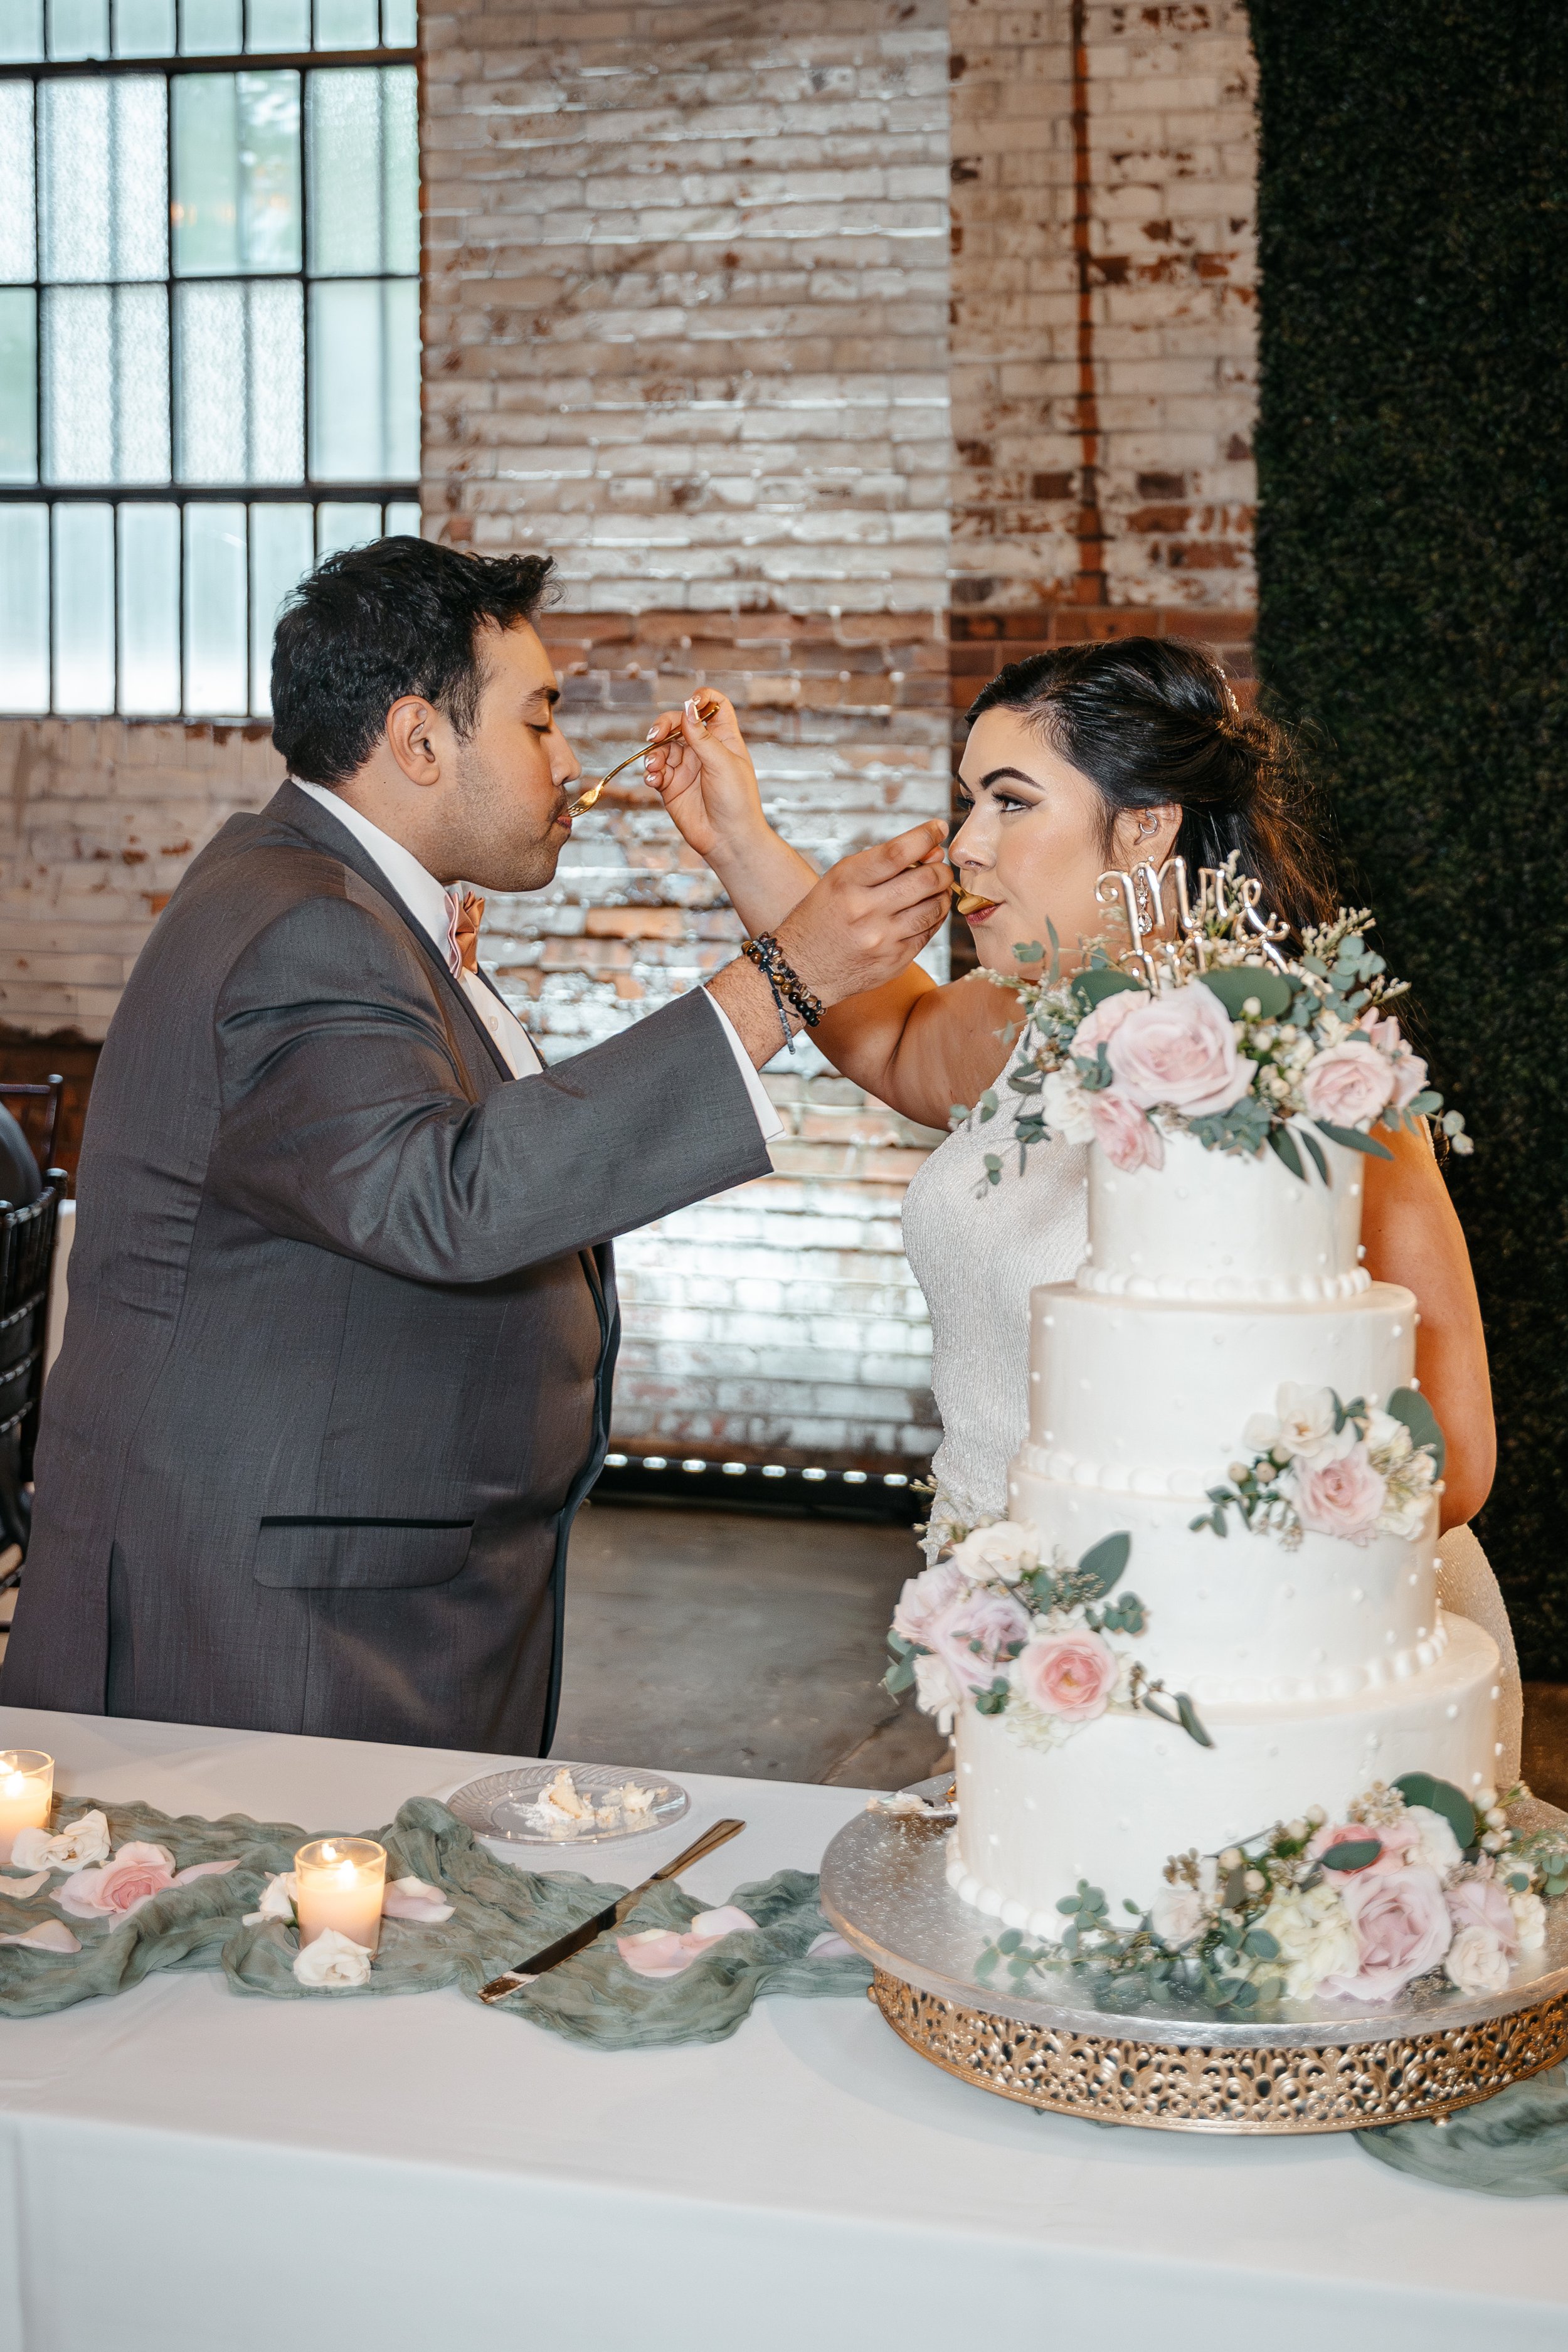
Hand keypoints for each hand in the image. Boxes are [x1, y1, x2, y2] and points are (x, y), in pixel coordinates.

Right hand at [642, 693, 767, 866]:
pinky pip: (656, 771)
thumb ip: (701, 736)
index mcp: (723, 739)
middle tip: (654, 736)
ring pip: (662, 747)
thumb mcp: (722, 763)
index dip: (701, 698)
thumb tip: (686, 706)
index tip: (689, 703)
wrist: (729, 839)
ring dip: (654, 753)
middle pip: (679, 722)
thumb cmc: (736, 801)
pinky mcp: (672, 786)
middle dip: (664, 725)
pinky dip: (651, 772)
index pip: (713, 706)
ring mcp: (686, 767)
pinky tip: (653, 780)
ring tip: (655, 767)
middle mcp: (703, 749)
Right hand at [773, 823, 951, 1008]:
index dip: (926, 835)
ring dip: (942, 893)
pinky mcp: (894, 961)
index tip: (939, 828)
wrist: (801, 969)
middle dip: (940, 868)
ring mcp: (882, 939)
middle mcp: (865, 910)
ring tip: (936, 888)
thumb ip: (882, 864)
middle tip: (939, 866)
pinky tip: (927, 911)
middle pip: (926, 879)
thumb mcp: (838, 881)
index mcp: (846, 882)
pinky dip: (934, 917)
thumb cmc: (821, 917)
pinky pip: (929, 933)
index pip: (898, 852)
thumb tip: (933, 850)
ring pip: (934, 907)